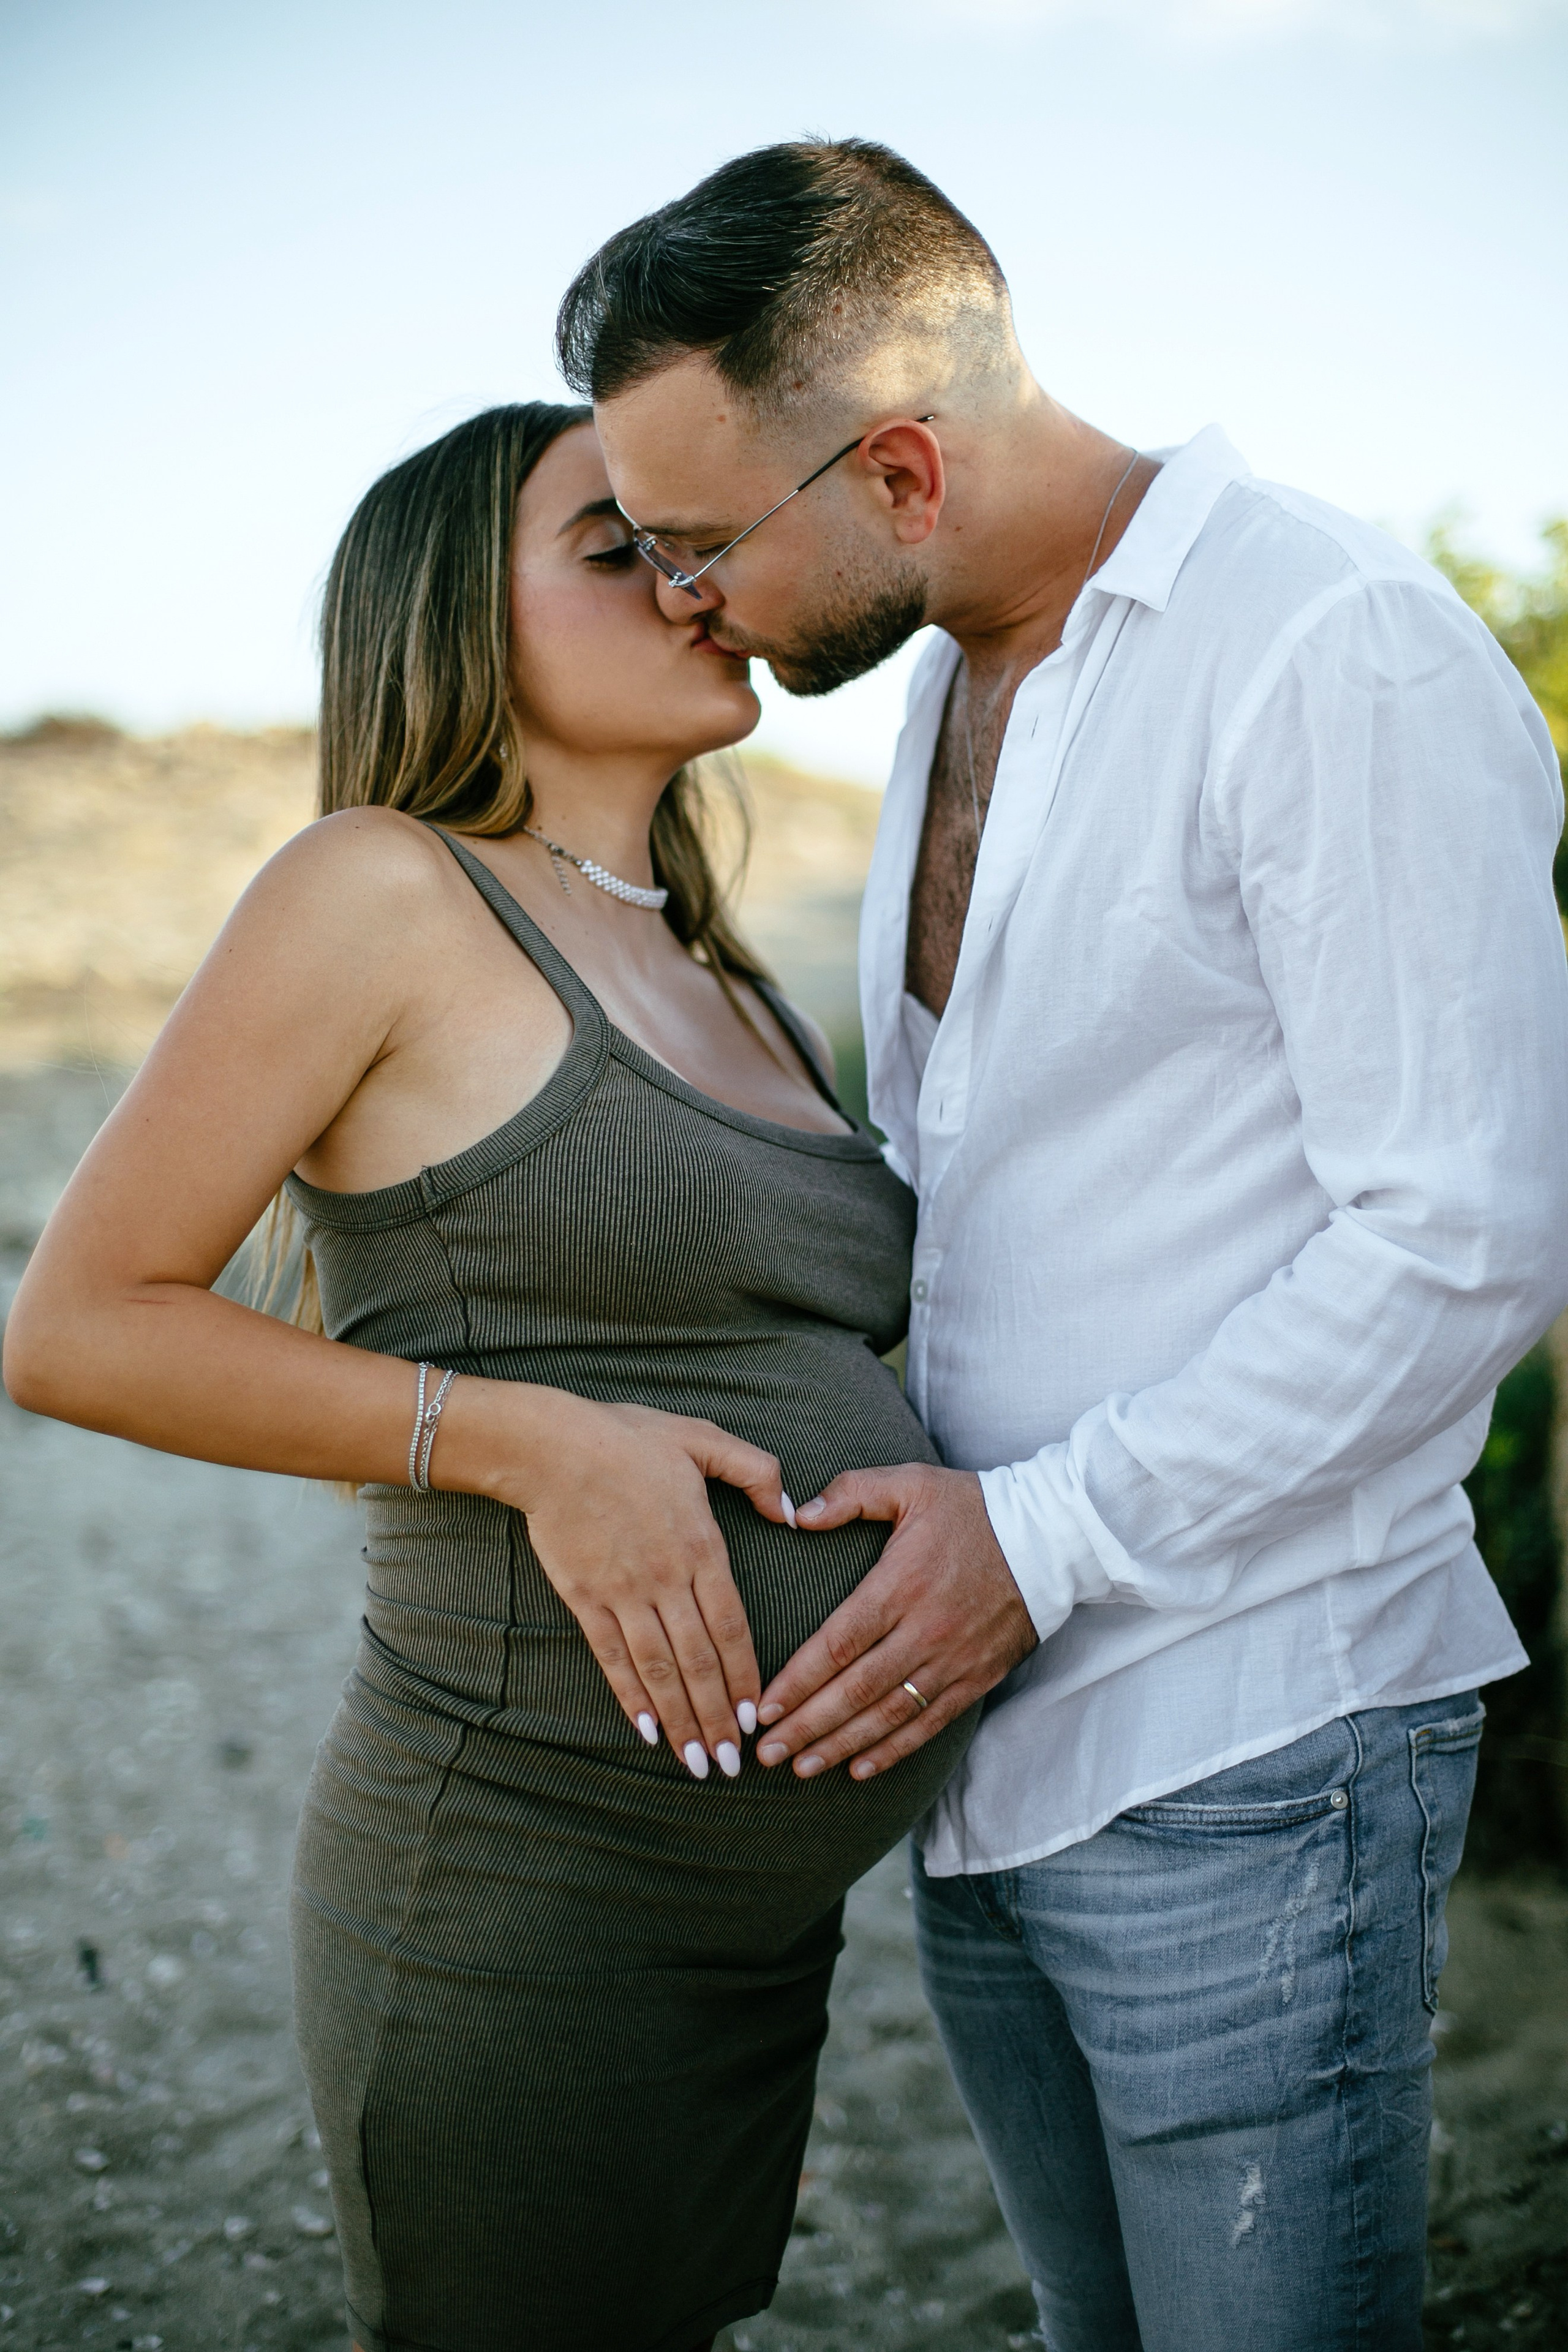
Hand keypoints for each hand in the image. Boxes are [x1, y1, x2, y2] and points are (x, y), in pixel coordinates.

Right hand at [450, 1383, 792, 1777]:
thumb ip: (756, 1470)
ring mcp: (623, 1592)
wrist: (550, 1445)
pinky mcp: (586, 1599)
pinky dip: (631, 1697)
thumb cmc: (628, 1437)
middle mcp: (666, 1578)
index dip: (746, 1677)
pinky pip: (613, 1658)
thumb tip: (792, 1509)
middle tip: (733, 1765)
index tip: (759, 1717)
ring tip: (696, 1763)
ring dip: (680, 1720)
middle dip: (718, 1718)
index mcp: (700, 1545)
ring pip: (659, 1670)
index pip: (732, 1627)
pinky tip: (647, 1730)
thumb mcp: (703, 1439)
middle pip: (699, 1662)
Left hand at [753, 1463, 1036, 1779]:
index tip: (762, 1707)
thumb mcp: (910, 1483)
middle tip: (766, 1753)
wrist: (1052, 1536)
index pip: (838, 1643)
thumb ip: (850, 1494)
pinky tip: (859, 1769)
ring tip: (801, 1768)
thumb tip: (796, 1516)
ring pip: (888, 1715)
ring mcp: (953, 1660)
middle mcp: (925, 1630)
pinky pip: (929, 1724)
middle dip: (806, 1726)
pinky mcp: (976, 1677)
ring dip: (841, 1745)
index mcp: (901, 1584)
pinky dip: (893, 1750)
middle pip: (856, 1690)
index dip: (798, 1680)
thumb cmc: (972, 1508)